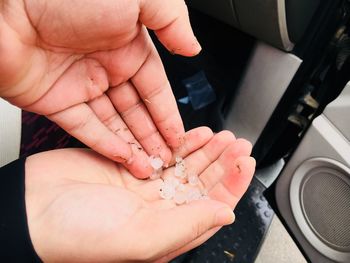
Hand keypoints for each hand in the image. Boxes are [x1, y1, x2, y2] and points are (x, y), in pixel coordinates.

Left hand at [0, 0, 200, 177]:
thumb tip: (193, 48)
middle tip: (167, 159)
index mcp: (127, 47)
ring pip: (114, 123)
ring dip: (133, 146)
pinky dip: (105, 144)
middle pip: (136, 111)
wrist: (9, 4)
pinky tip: (123, 158)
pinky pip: (86, 127)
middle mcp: (106, 68)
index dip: (168, 115)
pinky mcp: (55, 102)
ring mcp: (81, 86)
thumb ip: (171, 21)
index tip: (180, 137)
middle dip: (153, 136)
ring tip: (150, 168)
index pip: (155, 89)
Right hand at [25, 128, 254, 261]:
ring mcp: (143, 186)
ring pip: (185, 166)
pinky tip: (195, 135)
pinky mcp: (129, 166)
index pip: (210, 207)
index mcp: (165, 231)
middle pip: (201, 184)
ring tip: (224, 137)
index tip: (246, 164)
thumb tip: (225, 214)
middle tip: (239, 144)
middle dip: (223, 163)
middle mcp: (157, 210)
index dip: (232, 185)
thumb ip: (186, 225)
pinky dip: (180, 143)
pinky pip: (163, 154)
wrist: (34, 210)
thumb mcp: (140, 236)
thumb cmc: (77, 234)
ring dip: (205, 151)